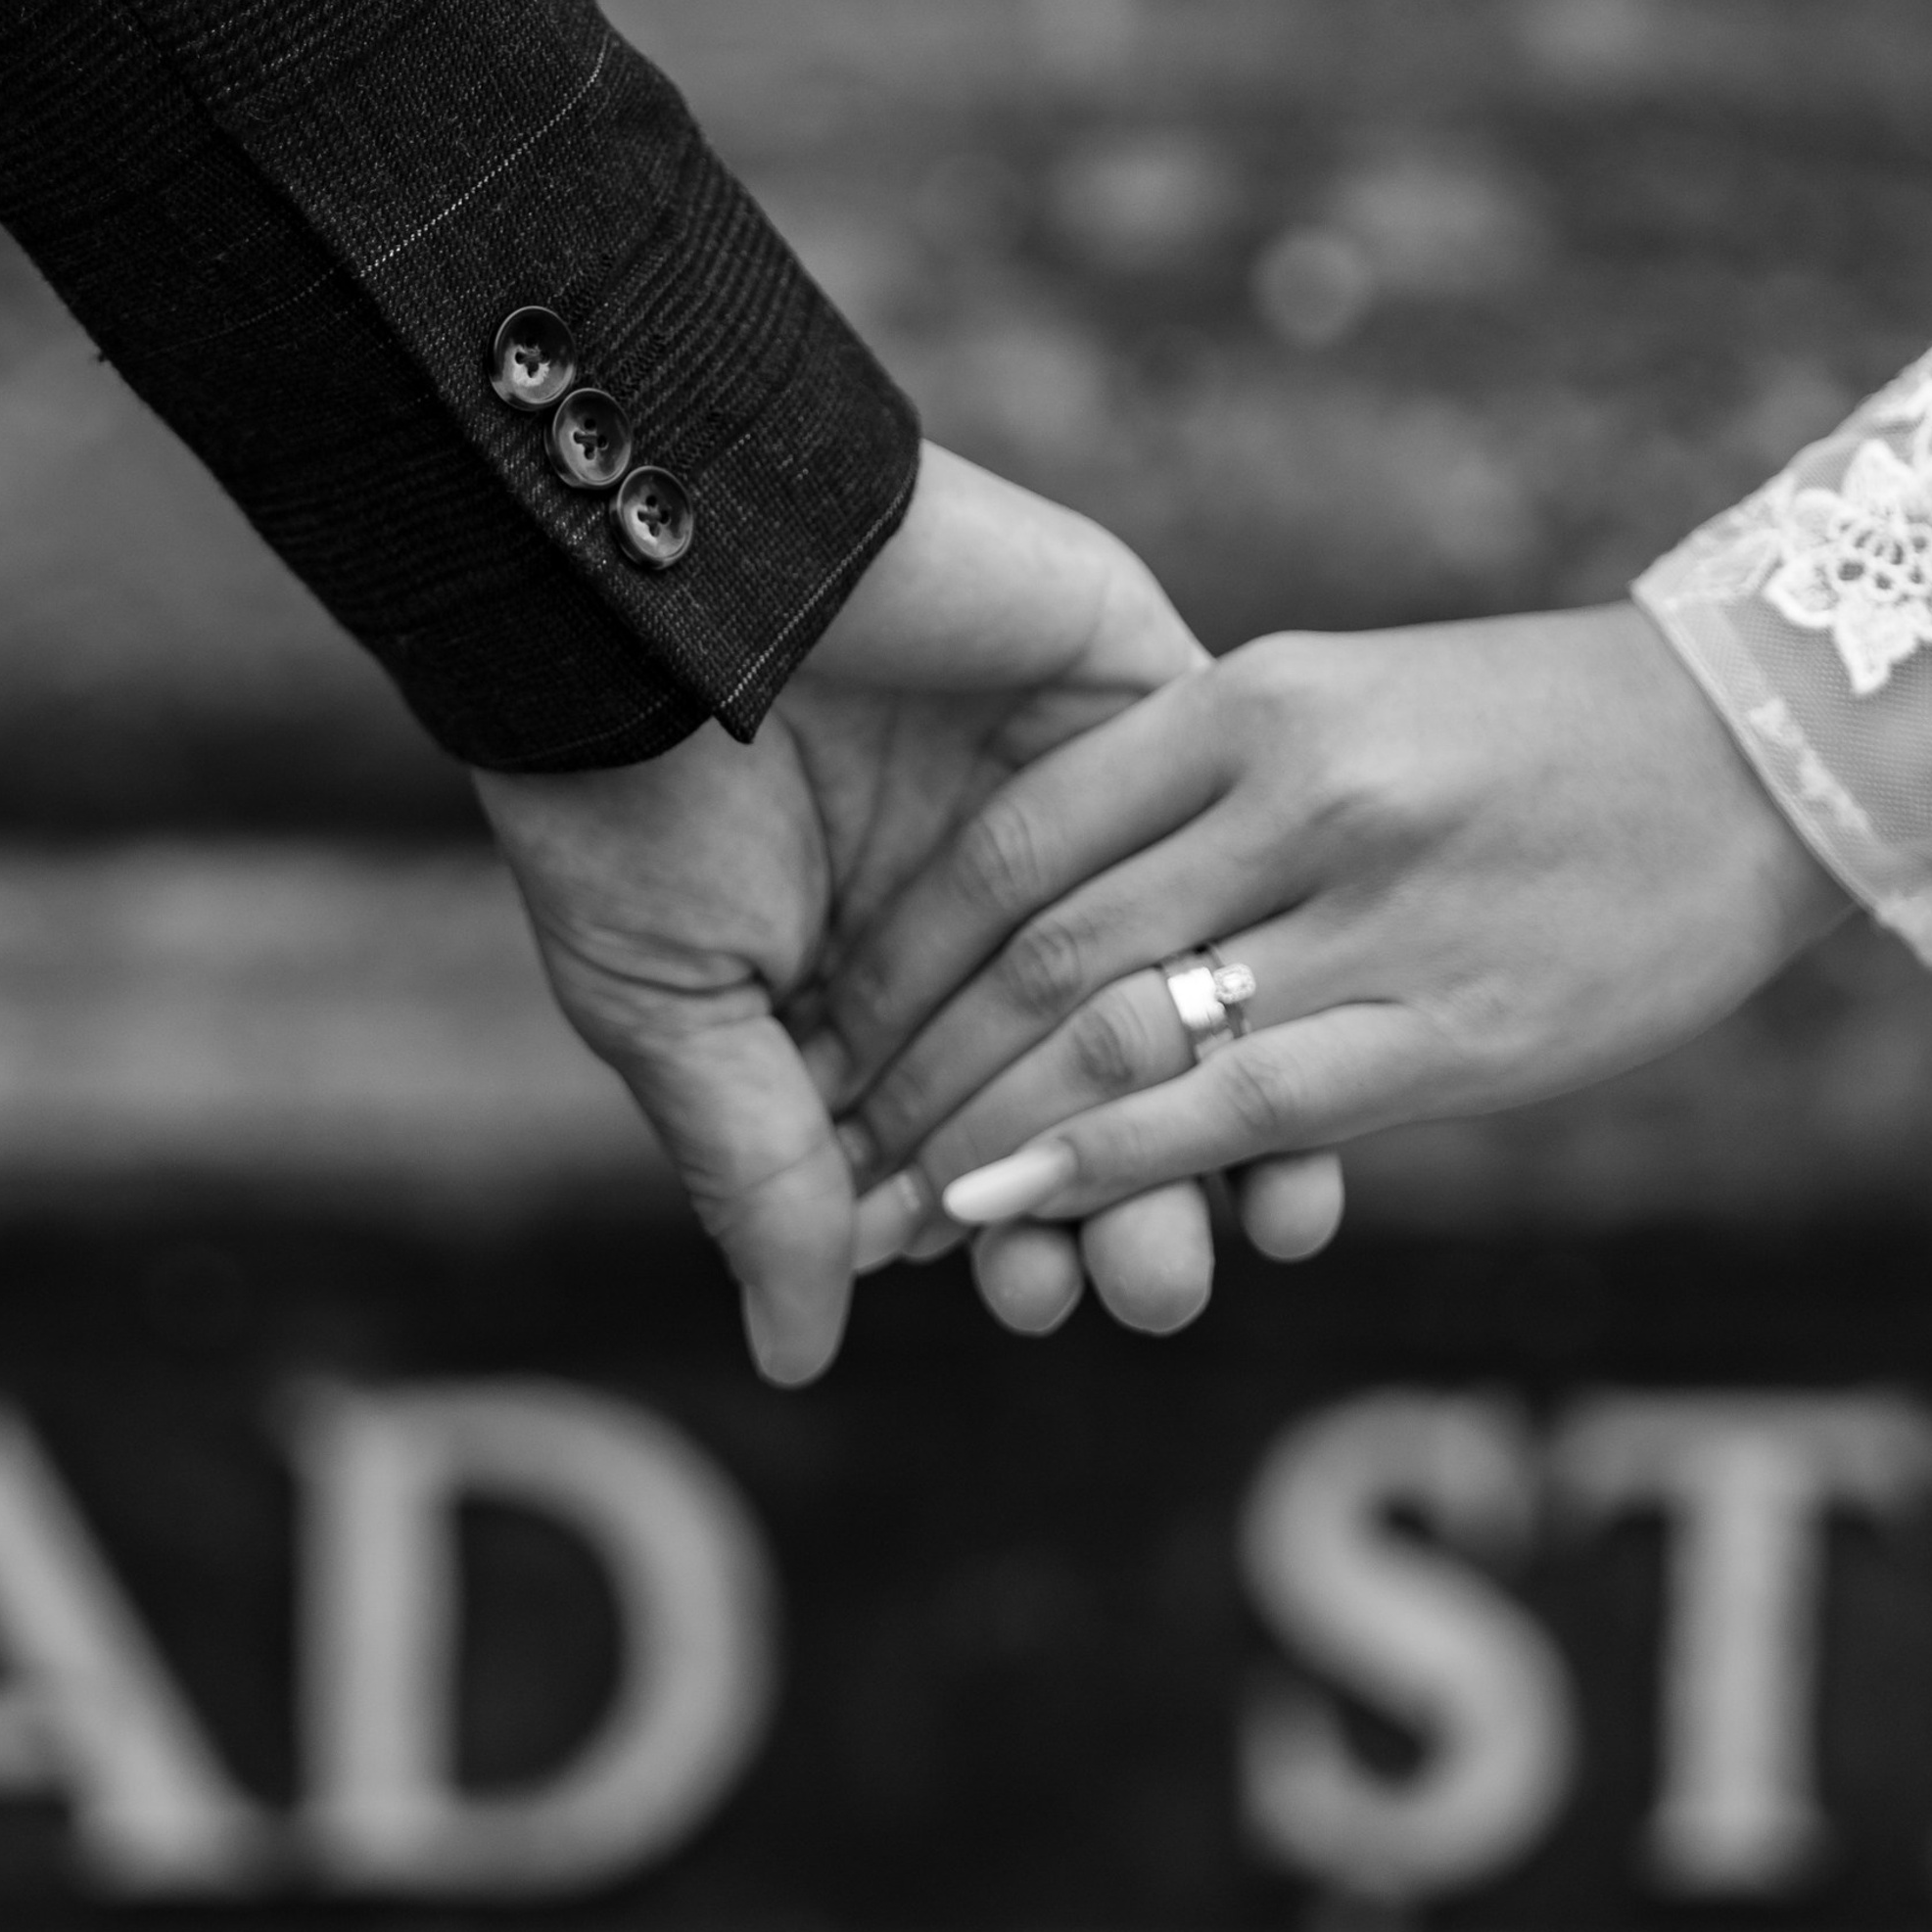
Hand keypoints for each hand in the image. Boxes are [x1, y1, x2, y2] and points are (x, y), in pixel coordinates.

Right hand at [473, 444, 1201, 1384]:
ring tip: (1247, 1221)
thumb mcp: (675, 1009)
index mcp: (860, 990)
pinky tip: (1301, 1060)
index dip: (1013, 1230)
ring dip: (1216, 1116)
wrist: (659, 573)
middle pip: (1091, 1092)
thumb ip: (762, 1177)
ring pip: (1179, 993)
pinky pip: (1231, 851)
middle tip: (1152, 1287)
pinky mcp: (1138, 710)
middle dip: (1128, 1203)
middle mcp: (978, 916)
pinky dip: (1259, 961)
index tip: (1037, 1296)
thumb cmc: (630, 798)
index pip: (967, 1143)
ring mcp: (1067, 812)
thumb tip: (797, 1358)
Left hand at [817, 606, 1851, 1324]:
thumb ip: (1205, 787)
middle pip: (1041, 944)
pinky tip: (1015, 1208)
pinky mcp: (1446, 1025)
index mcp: (1251, 701)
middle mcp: (1292, 794)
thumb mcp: (1347, 702)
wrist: (1761, 747)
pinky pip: (1237, 1105)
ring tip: (888, 1207)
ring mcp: (1369, 911)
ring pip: (1117, 1035)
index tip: (836, 1016)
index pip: (1019, 836)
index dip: (907, 945)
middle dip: (912, 1060)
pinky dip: (1108, 1163)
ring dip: (982, 1134)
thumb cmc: (1538, 731)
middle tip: (828, 1139)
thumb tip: (1057, 893)